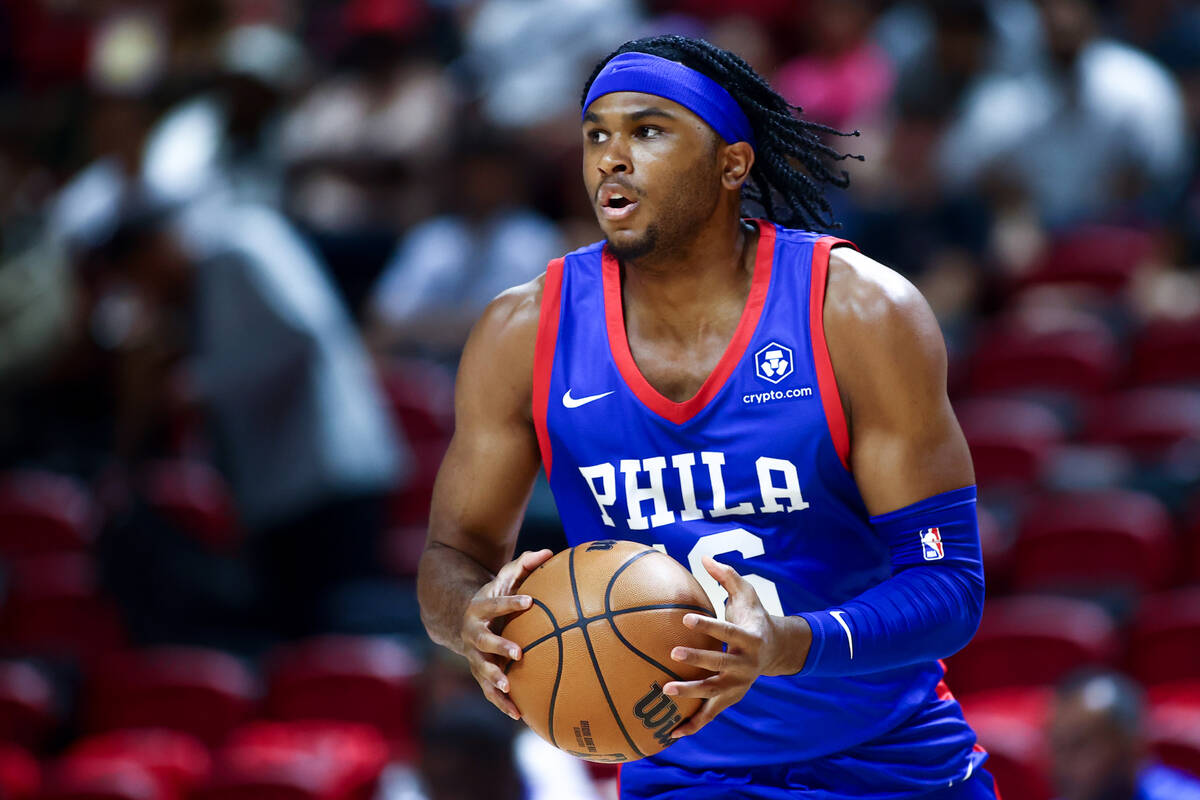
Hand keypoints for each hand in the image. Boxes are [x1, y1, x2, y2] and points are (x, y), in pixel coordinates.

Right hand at [459, 548, 552, 719]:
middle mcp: (473, 633)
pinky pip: (488, 690)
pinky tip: (519, 715)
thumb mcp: (503, 579)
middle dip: (500, 647)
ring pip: (482, 669)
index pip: (496, 603)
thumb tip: (548, 551)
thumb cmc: (494, 597)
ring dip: (494, 678)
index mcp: (481, 608)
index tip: (530, 601)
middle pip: (484, 641)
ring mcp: (474, 655)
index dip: (511, 602)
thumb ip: (523, 565)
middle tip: (518, 653)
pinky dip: (501, 703)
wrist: (460, 619)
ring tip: (509, 687)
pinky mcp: (479, 673)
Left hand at [662, 556, 808, 737]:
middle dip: (697, 660)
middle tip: (672, 653)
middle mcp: (746, 664)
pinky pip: (710, 714)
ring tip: (664, 691)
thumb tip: (705, 558)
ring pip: (713, 692)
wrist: (776, 649)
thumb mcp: (747, 594)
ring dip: (690, 693)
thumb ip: (727, 577)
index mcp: (749, 638)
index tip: (685, 619)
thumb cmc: (753, 616)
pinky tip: (670, 733)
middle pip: (719, 664)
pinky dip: (693, 725)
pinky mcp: (731, 698)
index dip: (708, 626)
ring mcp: (739, 685)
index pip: (726, 632)